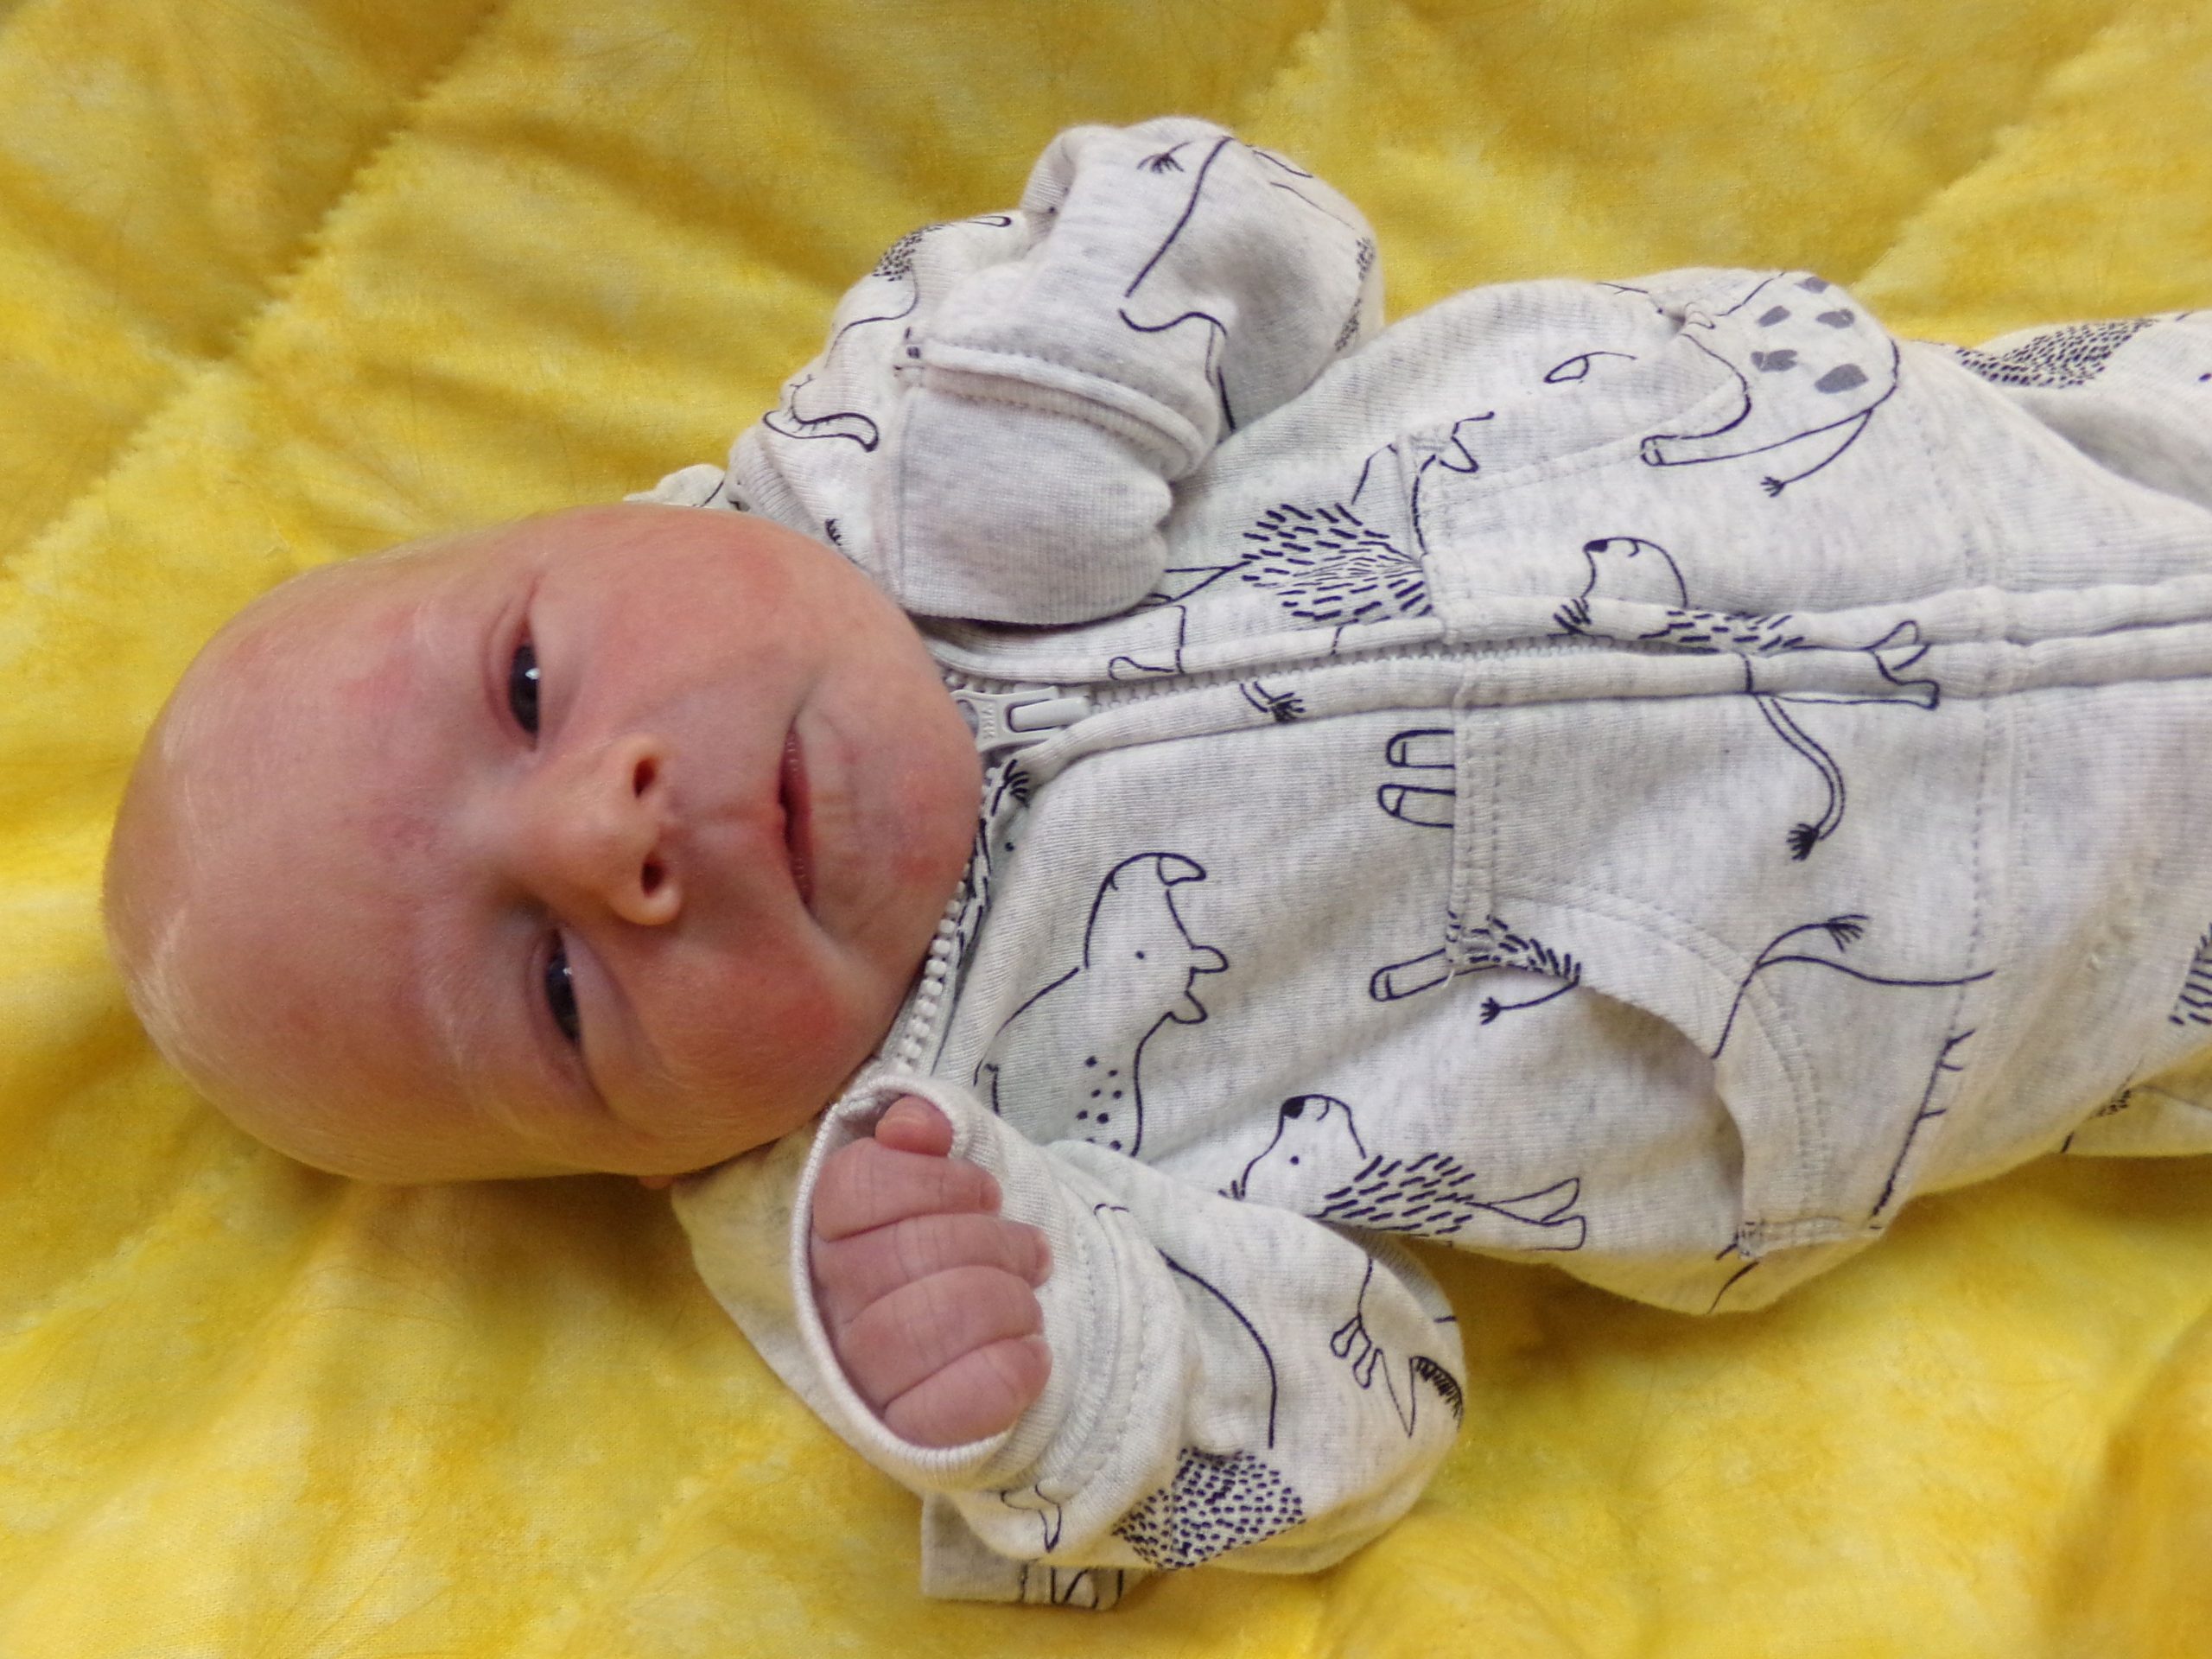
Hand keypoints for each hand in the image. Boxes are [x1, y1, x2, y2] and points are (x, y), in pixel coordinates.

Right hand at [809, 1095, 1052, 1446]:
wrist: (987, 1351)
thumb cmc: (962, 1253)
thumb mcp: (945, 1181)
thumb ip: (922, 1136)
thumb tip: (915, 1124)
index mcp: (833, 1236)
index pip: (853, 1187)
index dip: (934, 1181)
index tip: (984, 1194)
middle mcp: (833, 1306)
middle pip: (899, 1253)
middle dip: (989, 1242)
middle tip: (1029, 1251)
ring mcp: (864, 1376)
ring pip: (922, 1324)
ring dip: (1003, 1301)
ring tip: (1027, 1301)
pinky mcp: (907, 1435)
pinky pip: (950, 1406)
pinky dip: (1007, 1371)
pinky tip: (1030, 1355)